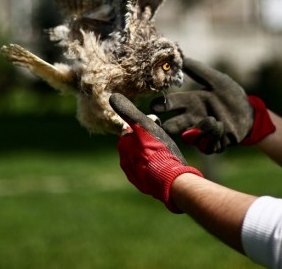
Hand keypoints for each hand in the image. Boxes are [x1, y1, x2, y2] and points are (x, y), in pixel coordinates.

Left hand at [110, 93, 202, 212]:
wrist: (168, 178)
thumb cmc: (157, 149)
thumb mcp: (144, 125)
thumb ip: (129, 112)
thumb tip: (113, 96)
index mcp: (123, 146)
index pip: (131, 132)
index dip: (144, 129)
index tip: (154, 129)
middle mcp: (125, 161)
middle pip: (136, 146)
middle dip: (146, 143)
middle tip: (161, 142)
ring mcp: (134, 174)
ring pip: (142, 159)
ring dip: (150, 156)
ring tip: (164, 155)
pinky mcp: (144, 185)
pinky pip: (148, 172)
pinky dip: (154, 168)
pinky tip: (164, 166)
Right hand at [151, 58, 275, 153]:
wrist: (250, 114)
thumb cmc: (232, 96)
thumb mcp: (217, 80)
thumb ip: (198, 70)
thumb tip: (179, 56)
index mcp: (191, 102)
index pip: (171, 104)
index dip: (161, 105)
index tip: (154, 105)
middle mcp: (193, 118)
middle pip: (173, 125)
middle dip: (169, 126)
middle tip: (166, 125)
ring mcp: (202, 133)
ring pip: (189, 137)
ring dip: (201, 129)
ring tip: (214, 120)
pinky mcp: (212, 144)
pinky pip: (206, 145)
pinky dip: (213, 136)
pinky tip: (223, 127)